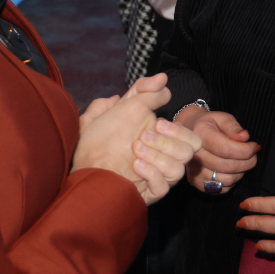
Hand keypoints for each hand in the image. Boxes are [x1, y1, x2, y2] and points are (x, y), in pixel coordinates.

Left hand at [74, 75, 200, 205]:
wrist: (84, 170)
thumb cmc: (99, 141)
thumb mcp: (118, 109)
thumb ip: (141, 91)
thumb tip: (163, 78)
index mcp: (160, 140)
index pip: (188, 134)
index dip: (177, 129)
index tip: (157, 124)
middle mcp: (163, 158)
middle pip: (190, 150)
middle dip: (168, 142)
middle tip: (142, 138)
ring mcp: (158, 177)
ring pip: (179, 169)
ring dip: (157, 158)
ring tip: (135, 153)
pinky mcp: (150, 194)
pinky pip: (164, 187)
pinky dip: (151, 175)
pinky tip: (135, 167)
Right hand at [174, 106, 259, 193]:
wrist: (190, 134)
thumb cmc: (209, 125)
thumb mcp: (222, 118)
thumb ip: (233, 127)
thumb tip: (244, 137)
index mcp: (200, 135)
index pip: (226, 149)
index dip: (245, 150)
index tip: (254, 146)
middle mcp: (194, 155)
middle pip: (227, 166)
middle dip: (248, 162)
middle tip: (253, 155)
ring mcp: (193, 171)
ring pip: (226, 180)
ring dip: (241, 172)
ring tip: (243, 161)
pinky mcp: (196, 182)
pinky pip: (221, 189)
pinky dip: (232, 181)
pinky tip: (233, 170)